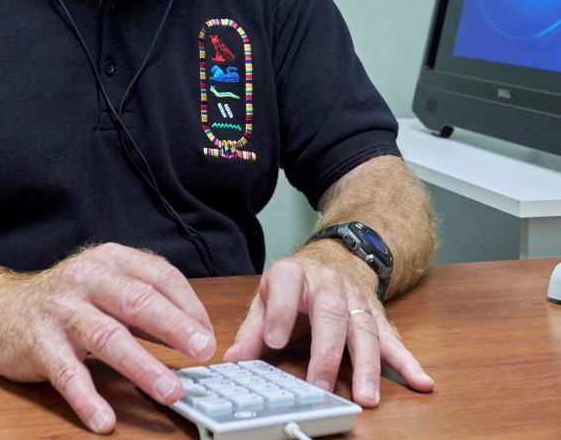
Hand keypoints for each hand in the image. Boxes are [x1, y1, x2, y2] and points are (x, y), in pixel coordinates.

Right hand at [0, 243, 215, 432]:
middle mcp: (86, 278)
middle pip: (137, 301)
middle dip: (174, 327)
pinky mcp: (39, 342)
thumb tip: (195, 331)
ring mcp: (61, 309)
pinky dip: (87, 398)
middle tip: (202, 352)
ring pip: (108, 336)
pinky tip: (104, 419)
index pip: (158, 275)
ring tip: (169, 391)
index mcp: (110, 260)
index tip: (208, 336)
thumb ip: (145, 302)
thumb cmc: (66, 301)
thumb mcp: (106, 286)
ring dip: (142, 366)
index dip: (188, 305)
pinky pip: (67, 372)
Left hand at [223, 255, 434, 405]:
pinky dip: (408, 361)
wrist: (335, 257)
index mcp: (294, 275)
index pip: (286, 287)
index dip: (281, 313)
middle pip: (331, 314)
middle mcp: (328, 283)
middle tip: (321, 386)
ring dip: (367, 365)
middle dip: (327, 352)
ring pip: (364, 329)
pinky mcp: (377, 315)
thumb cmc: (295, 286)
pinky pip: (393, 338)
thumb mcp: (266, 297)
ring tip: (366, 397)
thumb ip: (252, 330)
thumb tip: (232, 360)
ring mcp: (356, 299)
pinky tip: (422, 382)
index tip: (274, 341)